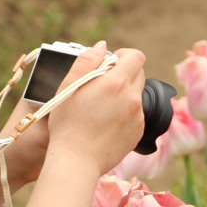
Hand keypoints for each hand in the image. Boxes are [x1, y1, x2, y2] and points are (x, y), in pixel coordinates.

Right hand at [45, 41, 145, 175]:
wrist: (76, 160)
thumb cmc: (67, 123)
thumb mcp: (68, 86)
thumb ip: (86, 61)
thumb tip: (102, 47)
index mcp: (116, 83)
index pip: (136, 56)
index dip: (124, 55)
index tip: (110, 63)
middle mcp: (132, 98)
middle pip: (138, 74)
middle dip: (123, 73)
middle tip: (101, 85)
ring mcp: (138, 117)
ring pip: (136, 94)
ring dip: (123, 94)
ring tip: (100, 108)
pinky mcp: (138, 132)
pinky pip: (135, 114)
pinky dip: (124, 113)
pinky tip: (105, 122)